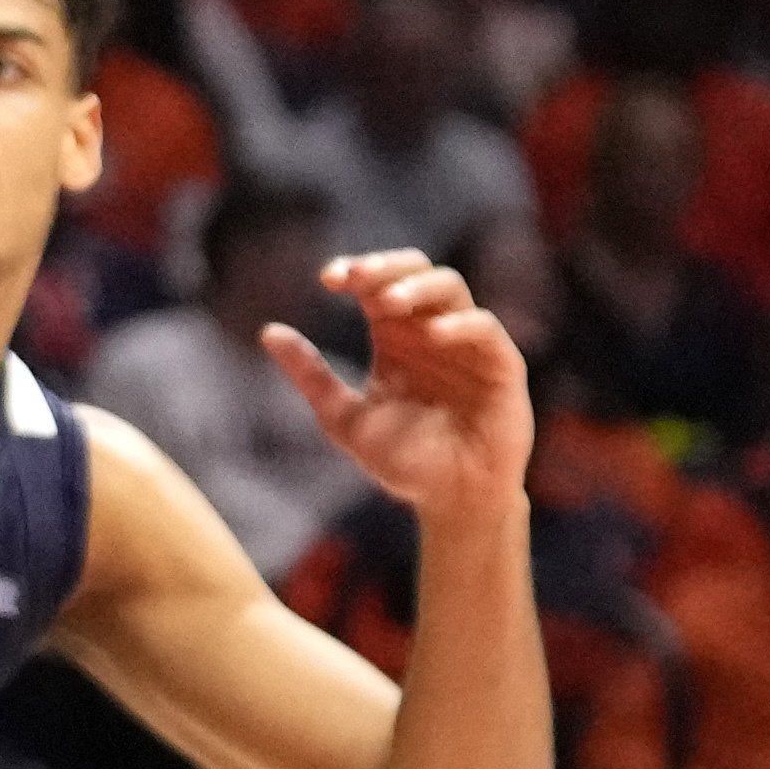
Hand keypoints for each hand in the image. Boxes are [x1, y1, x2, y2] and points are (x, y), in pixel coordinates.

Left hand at [259, 249, 529, 522]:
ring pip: (451, 288)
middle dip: (385, 267)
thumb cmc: (401, 460)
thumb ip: (310, 376)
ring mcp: (468, 346)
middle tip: (355, 277)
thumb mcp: (344, 418)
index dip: (355, 271)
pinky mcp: (501, 367)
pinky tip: (432, 334)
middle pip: (416, 270)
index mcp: (395, 335)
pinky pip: (486, 330)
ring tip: (387, 302)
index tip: (328, 279)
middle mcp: (431, 330)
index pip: (377, 284)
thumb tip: (268, 331)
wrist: (449, 501)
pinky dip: (461, 324)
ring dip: (419, 287)